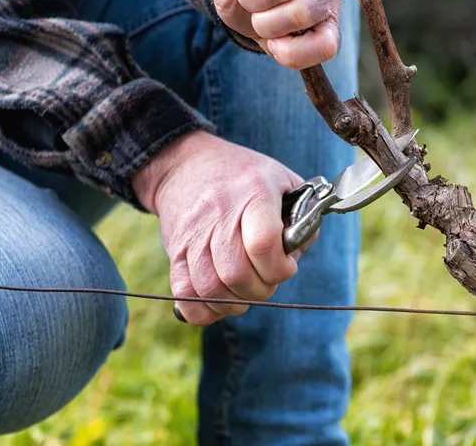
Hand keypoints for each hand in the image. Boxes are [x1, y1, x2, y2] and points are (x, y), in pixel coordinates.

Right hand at [132, 130, 309, 325]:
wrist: (187, 165)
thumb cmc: (246, 177)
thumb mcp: (284, 182)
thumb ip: (301, 220)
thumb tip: (294, 257)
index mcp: (254, 193)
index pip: (263, 243)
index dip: (279, 268)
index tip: (287, 267)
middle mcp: (219, 214)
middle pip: (236, 273)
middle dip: (260, 290)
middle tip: (266, 282)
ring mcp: (192, 234)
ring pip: (210, 288)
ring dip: (234, 304)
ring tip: (245, 293)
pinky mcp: (174, 251)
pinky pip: (183, 294)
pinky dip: (203, 310)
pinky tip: (219, 301)